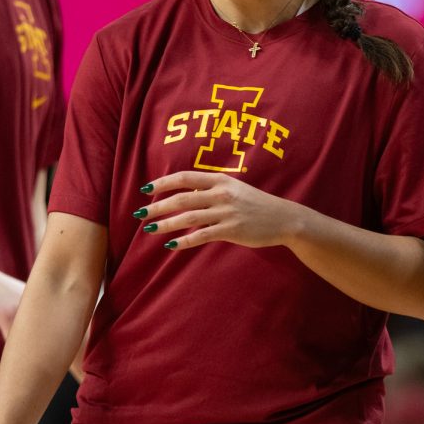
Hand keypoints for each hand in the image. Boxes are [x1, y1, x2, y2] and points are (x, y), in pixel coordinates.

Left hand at [134, 171, 294, 251]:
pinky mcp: (231, 230)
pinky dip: (184, 241)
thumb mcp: (234, 189)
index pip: (184, 178)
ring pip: (188, 218)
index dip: (163, 183)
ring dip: (166, 224)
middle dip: (157, 206)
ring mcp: (226, 212)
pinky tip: (171, 246)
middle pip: (182, 199)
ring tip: (149, 230)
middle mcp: (221, 194)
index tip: (146, 190)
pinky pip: (202, 236)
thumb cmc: (256, 204)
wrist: (283, 218)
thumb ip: (211, 190)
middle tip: (139, 214)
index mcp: (219, 180)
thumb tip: (186, 196)